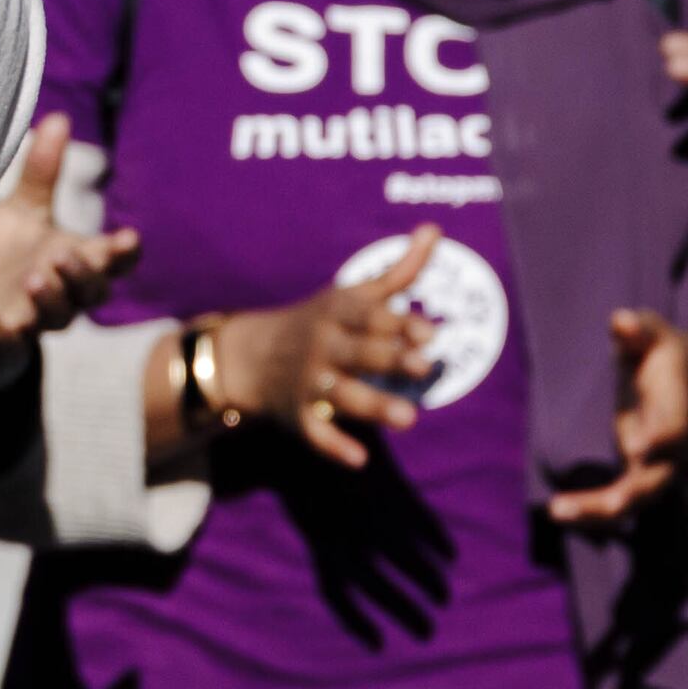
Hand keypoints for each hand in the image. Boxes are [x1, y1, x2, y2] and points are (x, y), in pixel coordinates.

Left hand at [0, 117, 140, 364]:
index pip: (111, 262)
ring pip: (54, 321)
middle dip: (81, 275)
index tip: (128, 238)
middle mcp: (59, 296)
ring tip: (33, 277)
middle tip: (63, 254)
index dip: (122, 254)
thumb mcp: (20, 213)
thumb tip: (58, 117)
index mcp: (71, 262)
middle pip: (88, 294)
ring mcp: (30, 323)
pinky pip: (3, 346)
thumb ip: (41, 174)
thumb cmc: (0, 259)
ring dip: (48, 300)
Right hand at [200, 230, 443, 472]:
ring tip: (410, 419)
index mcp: (338, 314)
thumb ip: (400, 271)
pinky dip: (332, 445)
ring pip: (341, 394)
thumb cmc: (321, 322)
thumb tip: (436, 229)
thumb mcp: (353, 295)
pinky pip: (314, 432)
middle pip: (359, 352)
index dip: (399, 324)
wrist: (251, 355)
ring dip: (373, 404)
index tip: (431, 332)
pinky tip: (359, 459)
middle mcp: (322, 345)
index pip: (370, 316)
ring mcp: (307, 381)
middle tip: (426, 368)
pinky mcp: (297, 414)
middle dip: (390, 359)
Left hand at [549, 305, 687, 525]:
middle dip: (634, 492)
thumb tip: (621, 321)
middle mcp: (668, 446)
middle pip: (657, 478)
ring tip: (559, 511)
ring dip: (600, 510)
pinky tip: (558, 511)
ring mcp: (654, 467)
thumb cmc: (662, 356)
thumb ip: (641, 330)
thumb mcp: (656, 337)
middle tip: (612, 505)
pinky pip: (616, 503)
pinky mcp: (636, 478)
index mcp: (676, 408)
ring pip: (635, 498)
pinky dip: (590, 512)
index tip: (639, 446)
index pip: (674, 427)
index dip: (660, 437)